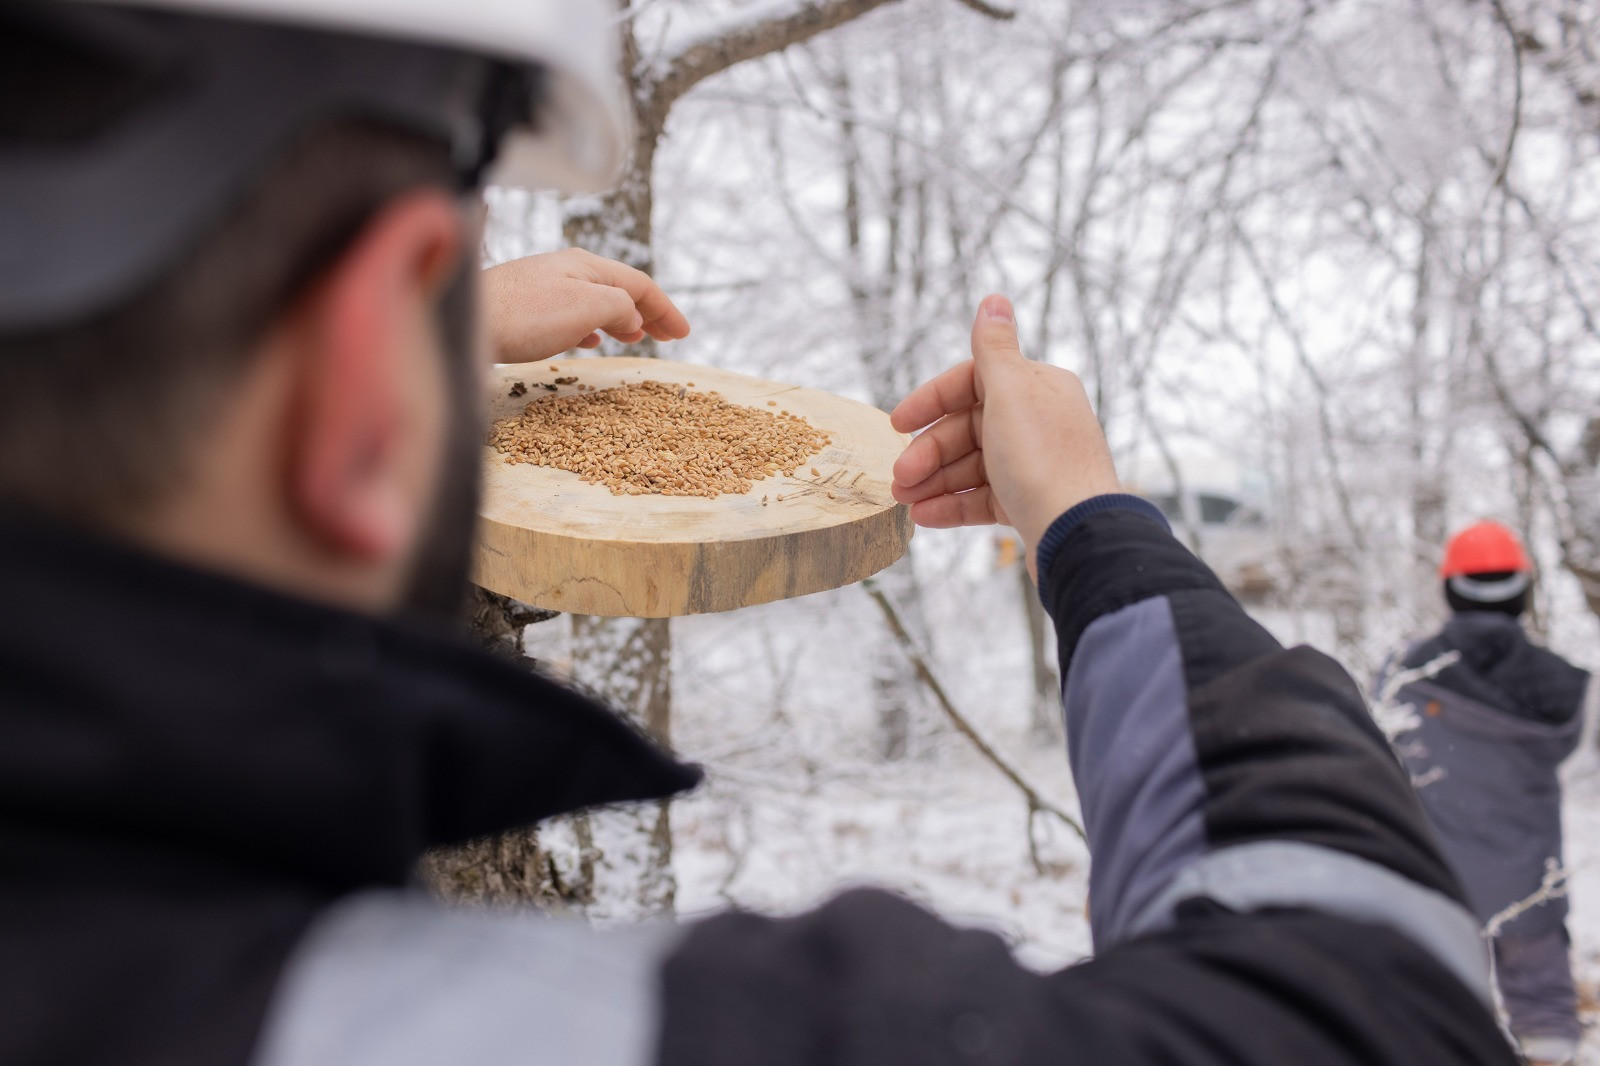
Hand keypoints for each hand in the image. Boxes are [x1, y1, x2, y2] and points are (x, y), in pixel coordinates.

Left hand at [481, 248, 690, 361]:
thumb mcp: (587, 306)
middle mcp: (566, 271)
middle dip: (648, 312)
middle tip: (669, 335)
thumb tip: (632, 317)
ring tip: (636, 337)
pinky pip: (573, 314)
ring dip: (621, 319)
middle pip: (619, 289)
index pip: (639, 284)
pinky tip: (590, 341)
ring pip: (596, 301)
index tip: (683, 333)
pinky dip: (593, 327)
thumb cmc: (523, 313)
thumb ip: (619, 307)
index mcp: (586, 266)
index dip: (665, 309)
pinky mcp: (524, 308)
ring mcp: (543, 288)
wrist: (463, 319)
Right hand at [890, 295, 1120, 576]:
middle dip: (928, 452)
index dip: (932, 400)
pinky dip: (951, 505)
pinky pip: (982, 498)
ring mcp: (1034, 464)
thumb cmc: (1045, 461)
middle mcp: (1039, 422)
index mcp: (1038, 387)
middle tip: (898, 477)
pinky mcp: (1030, 502)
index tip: (898, 423)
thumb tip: (994, 299)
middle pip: (967, 428)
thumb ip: (994, 349)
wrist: (1077, 536)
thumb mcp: (1011, 393)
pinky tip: (924, 516)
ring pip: (971, 466)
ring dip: (933, 481)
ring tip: (904, 500)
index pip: (972, 381)